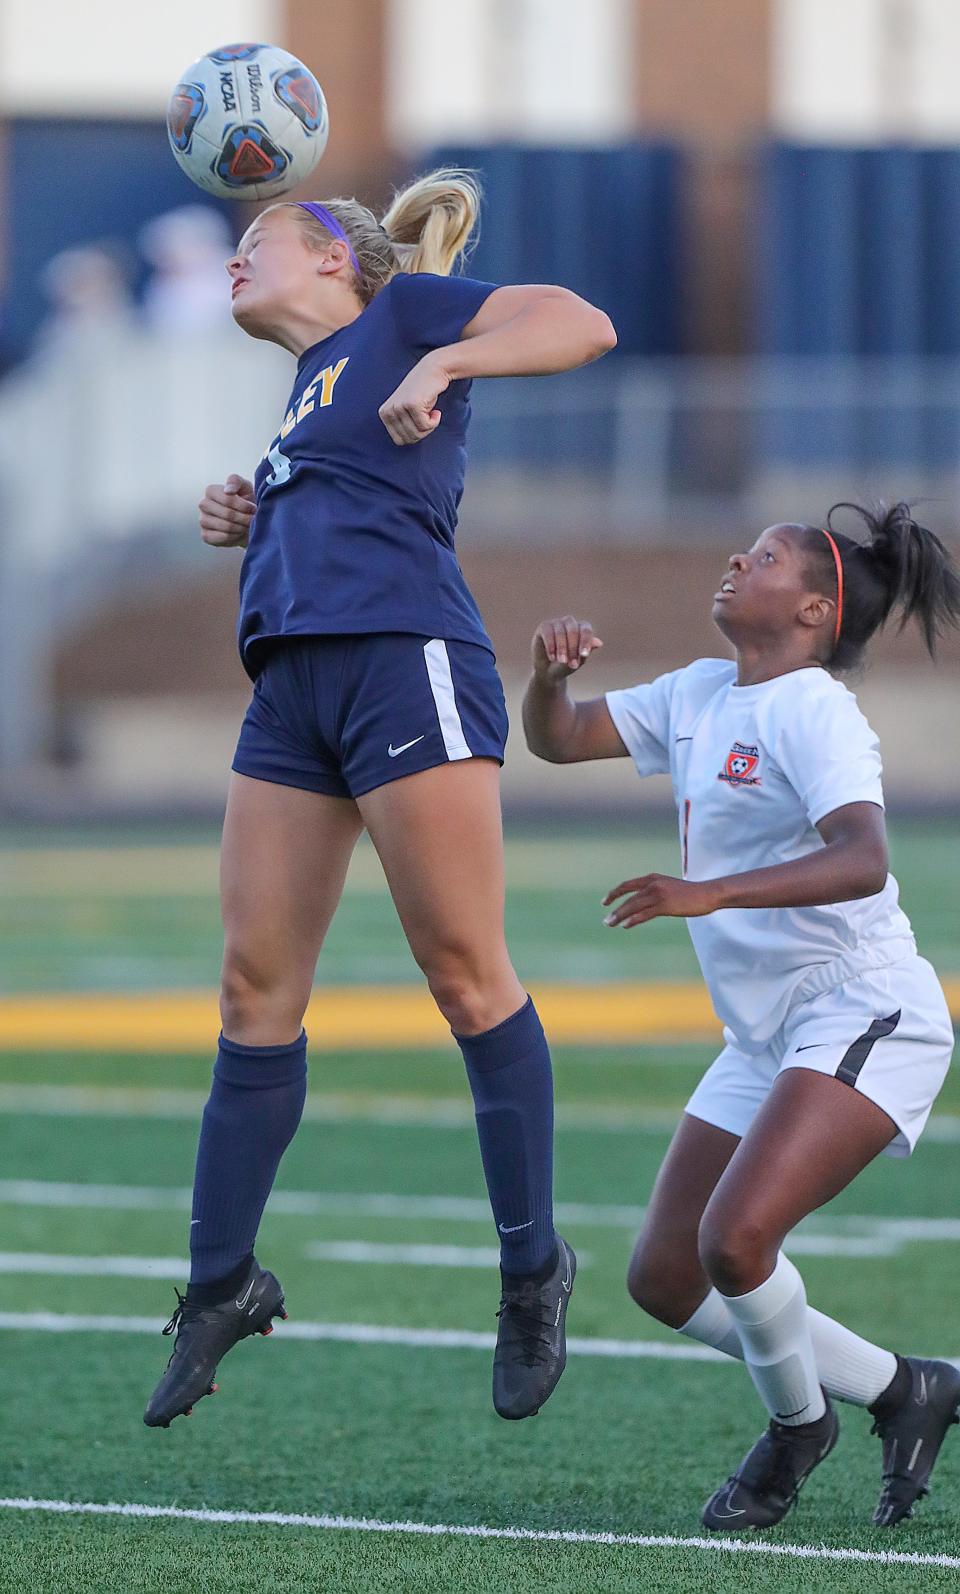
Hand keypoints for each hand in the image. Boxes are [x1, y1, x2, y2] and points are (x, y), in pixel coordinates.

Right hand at [199, 474, 255, 547]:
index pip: (228, 499)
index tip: (254, 508)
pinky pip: (221, 538)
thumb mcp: (245, 487)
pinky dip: (234, 537)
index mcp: (211, 491)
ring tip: (247, 525)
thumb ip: (236, 482)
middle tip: (253, 519)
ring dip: (241, 527)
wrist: (247, 521)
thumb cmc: (246, 501)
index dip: (244, 506)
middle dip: (244, 518)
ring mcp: (203, 521)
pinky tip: (239, 533)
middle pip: (227, 514)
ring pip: (225, 527)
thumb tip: (228, 490)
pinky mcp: (206, 535)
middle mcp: (204, 505)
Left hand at [379, 354, 450, 444]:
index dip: (414, 435)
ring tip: (431, 412)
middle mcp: (389, 410)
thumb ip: (401, 425)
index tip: (420, 421)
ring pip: (417, 433)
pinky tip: (436, 410)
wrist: (432, 371)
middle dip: (422, 432)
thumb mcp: (405, 410)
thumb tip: (404, 443)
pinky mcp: (412, 404)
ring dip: (430, 426)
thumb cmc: (422, 392)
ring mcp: (399, 407)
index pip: (399, 441)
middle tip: (428, 417)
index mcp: (384, 414)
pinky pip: (426, 426)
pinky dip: (435, 421)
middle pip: (408, 439)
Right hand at [532, 616, 603, 680]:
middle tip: (572, 664)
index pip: (586, 630)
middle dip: (573, 648)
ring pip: (560, 632)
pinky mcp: (544, 627)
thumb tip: (599, 642)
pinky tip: (552, 657)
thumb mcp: (577, 662)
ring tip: (562, 662)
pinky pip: (548, 633)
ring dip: (562, 648)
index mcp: (581, 629)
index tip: (584, 654)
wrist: (547, 672)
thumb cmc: (565, 665)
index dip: (586, 641)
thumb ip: (586, 652)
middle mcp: (569, 623)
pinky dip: (551, 646)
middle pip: (573, 630)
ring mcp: (556, 623)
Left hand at [602, 873, 721, 927]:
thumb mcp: (668, 886)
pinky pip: (644, 914)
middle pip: (628, 898)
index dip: (614, 893)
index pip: (627, 885)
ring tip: (610, 924)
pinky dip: (633, 920)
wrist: (707, 894)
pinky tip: (625, 925)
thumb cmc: (689, 893)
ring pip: (633, 907)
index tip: (605, 902)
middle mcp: (653, 884)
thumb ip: (654, 890)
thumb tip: (642, 901)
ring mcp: (659, 895)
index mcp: (652, 878)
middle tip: (606, 920)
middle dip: (615, 909)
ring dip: (620, 916)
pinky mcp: (665, 906)